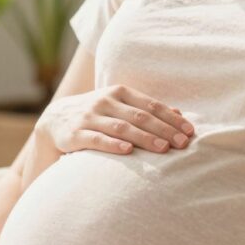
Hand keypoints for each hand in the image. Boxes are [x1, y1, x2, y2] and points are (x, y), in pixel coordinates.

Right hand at [38, 85, 194, 158]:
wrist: (54, 120)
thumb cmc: (97, 114)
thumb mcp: (120, 106)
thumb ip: (146, 108)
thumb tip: (179, 113)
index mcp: (119, 93)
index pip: (151, 105)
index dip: (172, 118)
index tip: (190, 131)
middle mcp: (105, 101)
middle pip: (140, 116)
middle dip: (164, 130)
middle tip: (183, 143)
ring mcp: (89, 117)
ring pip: (121, 127)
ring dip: (144, 138)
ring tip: (164, 148)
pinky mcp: (75, 134)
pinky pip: (96, 139)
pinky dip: (113, 145)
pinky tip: (128, 151)